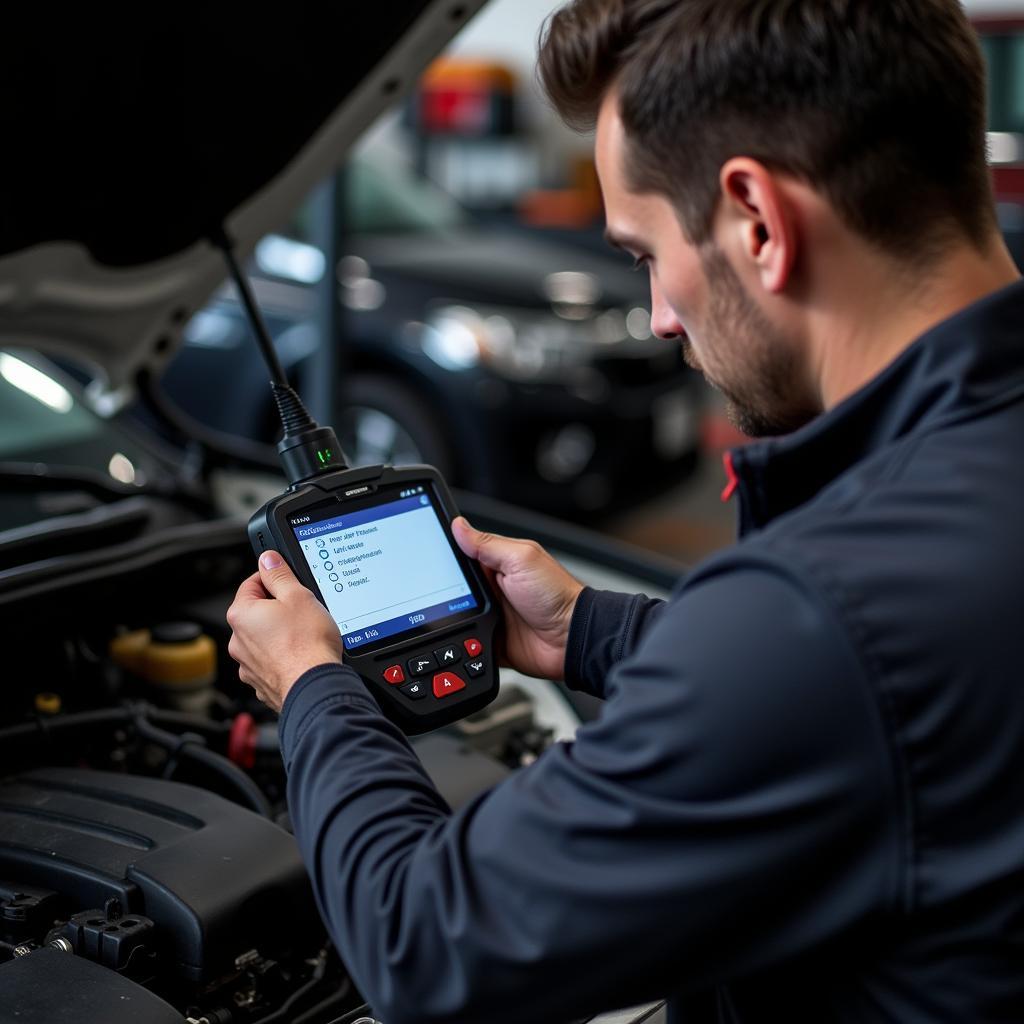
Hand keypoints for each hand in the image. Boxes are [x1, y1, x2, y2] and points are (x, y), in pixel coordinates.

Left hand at [227, 551, 342, 711]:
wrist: (315, 686)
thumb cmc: (307, 644)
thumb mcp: (298, 595)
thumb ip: (279, 574)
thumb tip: (268, 560)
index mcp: (242, 614)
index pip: (251, 583)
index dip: (273, 578)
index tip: (287, 580)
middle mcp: (238, 641)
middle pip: (257, 612)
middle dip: (278, 608)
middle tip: (302, 609)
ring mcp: (248, 665)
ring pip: (263, 639)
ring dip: (279, 633)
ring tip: (304, 634)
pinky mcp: (261, 682)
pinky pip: (270, 661)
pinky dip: (283, 656)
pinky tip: (301, 654)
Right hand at [452, 517, 583, 680]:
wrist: (571, 639)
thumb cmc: (557, 595)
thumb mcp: (522, 559)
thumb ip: (489, 544)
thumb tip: (459, 526)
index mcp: (498, 562)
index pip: (462, 552)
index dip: (445, 552)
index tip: (427, 553)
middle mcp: (492, 587)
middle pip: (452, 585)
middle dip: (443, 589)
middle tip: (444, 591)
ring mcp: (490, 614)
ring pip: (454, 613)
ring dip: (451, 616)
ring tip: (458, 614)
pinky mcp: (490, 638)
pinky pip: (465, 639)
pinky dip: (460, 639)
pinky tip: (461, 636)